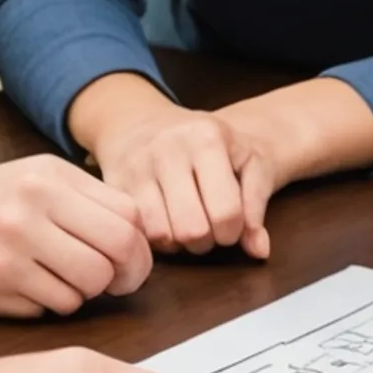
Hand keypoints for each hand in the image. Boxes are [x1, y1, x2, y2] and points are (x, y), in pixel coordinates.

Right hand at [0, 156, 153, 315]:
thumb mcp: (35, 179)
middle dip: (126, 275)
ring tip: (63, 281)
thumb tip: (140, 238)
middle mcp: (32, 207)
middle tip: (115, 282)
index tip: (131, 260)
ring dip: (85, 292)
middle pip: (117, 251)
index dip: (140, 246)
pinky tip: (31, 289)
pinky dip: (52, 305)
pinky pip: (54, 308)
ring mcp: (13, 249)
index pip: (129, 215)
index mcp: (50, 176)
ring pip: (89, 286)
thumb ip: (86, 200)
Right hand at [92, 104, 281, 258]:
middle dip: (206, 241)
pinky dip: (152, 239)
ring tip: (185, 226)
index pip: (227, 212)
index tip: (229, 226)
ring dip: (177, 244)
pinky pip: (136, 232)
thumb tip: (259, 251)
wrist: (142, 122)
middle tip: (207, 229)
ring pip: (162, 235)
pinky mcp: (113, 185)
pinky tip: (163, 224)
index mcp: (207, 138)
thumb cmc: (204, 144)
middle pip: (193, 230)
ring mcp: (136, 166)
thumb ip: (256, 202)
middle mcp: (168, 149)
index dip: (232, 232)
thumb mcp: (244, 157)